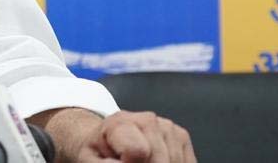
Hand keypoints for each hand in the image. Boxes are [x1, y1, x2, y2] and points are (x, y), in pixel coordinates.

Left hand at [33, 107, 195, 161]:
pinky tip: (155, 162)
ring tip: (140, 161)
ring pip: (176, 162)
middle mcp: (147, 119)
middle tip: (131, 162)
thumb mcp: (90, 159)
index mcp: (121, 122)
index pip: (139, 151)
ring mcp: (167, 126)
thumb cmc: (98, 152)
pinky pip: (186, 161)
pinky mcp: (181, 136)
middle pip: (160, 160)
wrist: (107, 141)